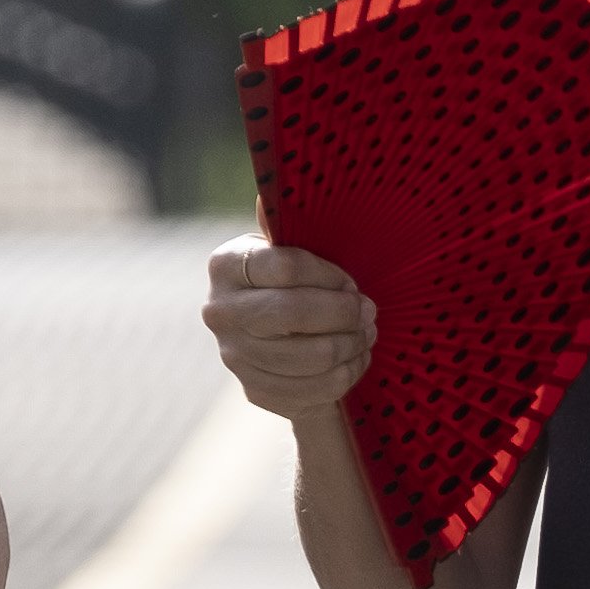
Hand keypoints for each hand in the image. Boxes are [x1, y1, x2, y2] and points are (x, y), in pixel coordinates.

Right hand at [208, 240, 375, 420]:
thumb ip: (287, 224)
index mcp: (226, 265)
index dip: (330, 275)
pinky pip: (317, 389)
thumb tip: (271, 198)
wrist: (276, 334)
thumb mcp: (289, 245)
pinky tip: (356, 357)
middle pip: (296, 314)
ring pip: (313, 356)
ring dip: (353, 344)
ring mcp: (235, 355)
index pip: (287, 267)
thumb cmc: (292, 280)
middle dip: (345, 313)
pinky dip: (349, 373)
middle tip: (369, 310)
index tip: (350, 281)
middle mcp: (221, 311)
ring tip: (367, 332)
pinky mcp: (255, 390)